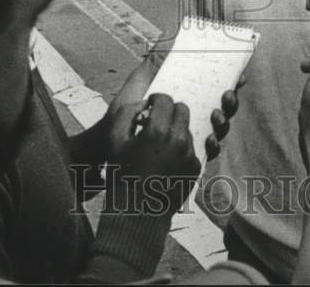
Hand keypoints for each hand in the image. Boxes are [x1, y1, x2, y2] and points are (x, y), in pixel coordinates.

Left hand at [105, 44, 240, 164]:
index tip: (240, 74)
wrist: (109, 143)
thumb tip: (167, 39)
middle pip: (223, 108)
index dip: (231, 80)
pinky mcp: (188, 158)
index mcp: (188, 97)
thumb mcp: (138, 84)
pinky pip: (208, 153)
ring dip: (224, 121)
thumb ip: (153, 64)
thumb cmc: (124, 112)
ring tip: (216, 115)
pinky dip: (212, 146)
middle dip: (231, 101)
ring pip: (220, 129)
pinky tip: (209, 140)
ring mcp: (193, 137)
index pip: (214, 87)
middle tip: (228, 94)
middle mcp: (195, 117)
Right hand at [110, 93, 200, 214]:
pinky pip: (191, 148)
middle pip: (183, 110)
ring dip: (176, 130)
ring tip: (161, 144)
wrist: (136, 211)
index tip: (151, 105)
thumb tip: (144, 105)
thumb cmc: (122, 174)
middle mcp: (178, 140)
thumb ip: (126, 114)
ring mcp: (189, 154)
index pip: (166, 100)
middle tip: (159, 119)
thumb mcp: (114, 140)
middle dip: (171, 110)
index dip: (157, 99)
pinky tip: (167, 159)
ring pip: (187, 129)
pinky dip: (181, 149)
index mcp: (158, 130)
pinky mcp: (195, 167)